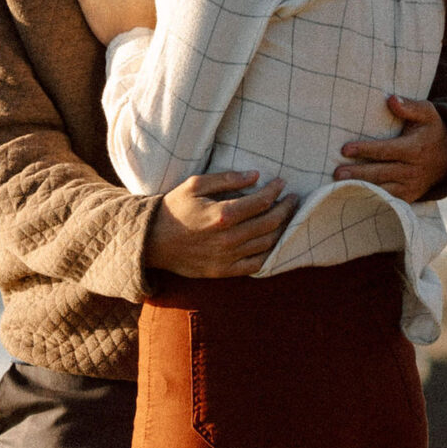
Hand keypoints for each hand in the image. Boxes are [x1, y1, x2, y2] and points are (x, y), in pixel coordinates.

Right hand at [145, 171, 297, 277]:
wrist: (154, 241)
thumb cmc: (174, 208)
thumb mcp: (195, 184)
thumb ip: (227, 179)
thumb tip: (255, 175)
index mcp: (222, 214)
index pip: (261, 202)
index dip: (275, 191)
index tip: (282, 183)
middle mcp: (229, 239)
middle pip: (269, 223)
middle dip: (286, 209)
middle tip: (293, 198)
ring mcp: (227, 258)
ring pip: (266, 244)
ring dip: (281, 229)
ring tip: (286, 216)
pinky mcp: (224, 271)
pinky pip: (255, 265)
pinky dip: (269, 253)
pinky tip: (273, 241)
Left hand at [333, 96, 446, 203]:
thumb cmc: (433, 129)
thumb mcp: (427, 113)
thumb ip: (409, 107)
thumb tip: (391, 99)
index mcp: (414, 148)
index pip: (386, 150)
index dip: (365, 150)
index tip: (345, 149)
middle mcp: (411, 170)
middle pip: (381, 173)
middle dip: (358, 174)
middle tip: (336, 173)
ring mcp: (411, 186)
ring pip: (383, 191)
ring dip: (361, 190)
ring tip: (339, 188)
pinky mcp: (409, 197)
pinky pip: (389, 201)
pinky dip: (372, 201)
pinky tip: (354, 198)